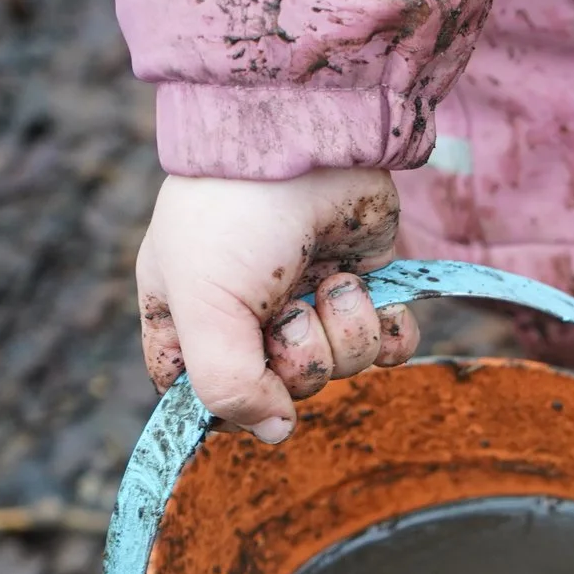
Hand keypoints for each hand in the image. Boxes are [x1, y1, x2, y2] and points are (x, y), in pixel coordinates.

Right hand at [134, 168, 422, 441]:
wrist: (308, 140)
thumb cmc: (235, 219)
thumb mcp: (204, 307)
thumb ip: (227, 385)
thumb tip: (275, 432)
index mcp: (186, 318)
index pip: (200, 396)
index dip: (227, 402)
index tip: (245, 376)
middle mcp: (246, 316)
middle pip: (282, 391)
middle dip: (299, 356)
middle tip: (289, 307)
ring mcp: (307, 301)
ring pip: (340, 369)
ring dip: (343, 329)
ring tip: (329, 279)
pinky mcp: (361, 286)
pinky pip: (384, 348)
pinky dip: (386, 329)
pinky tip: (373, 297)